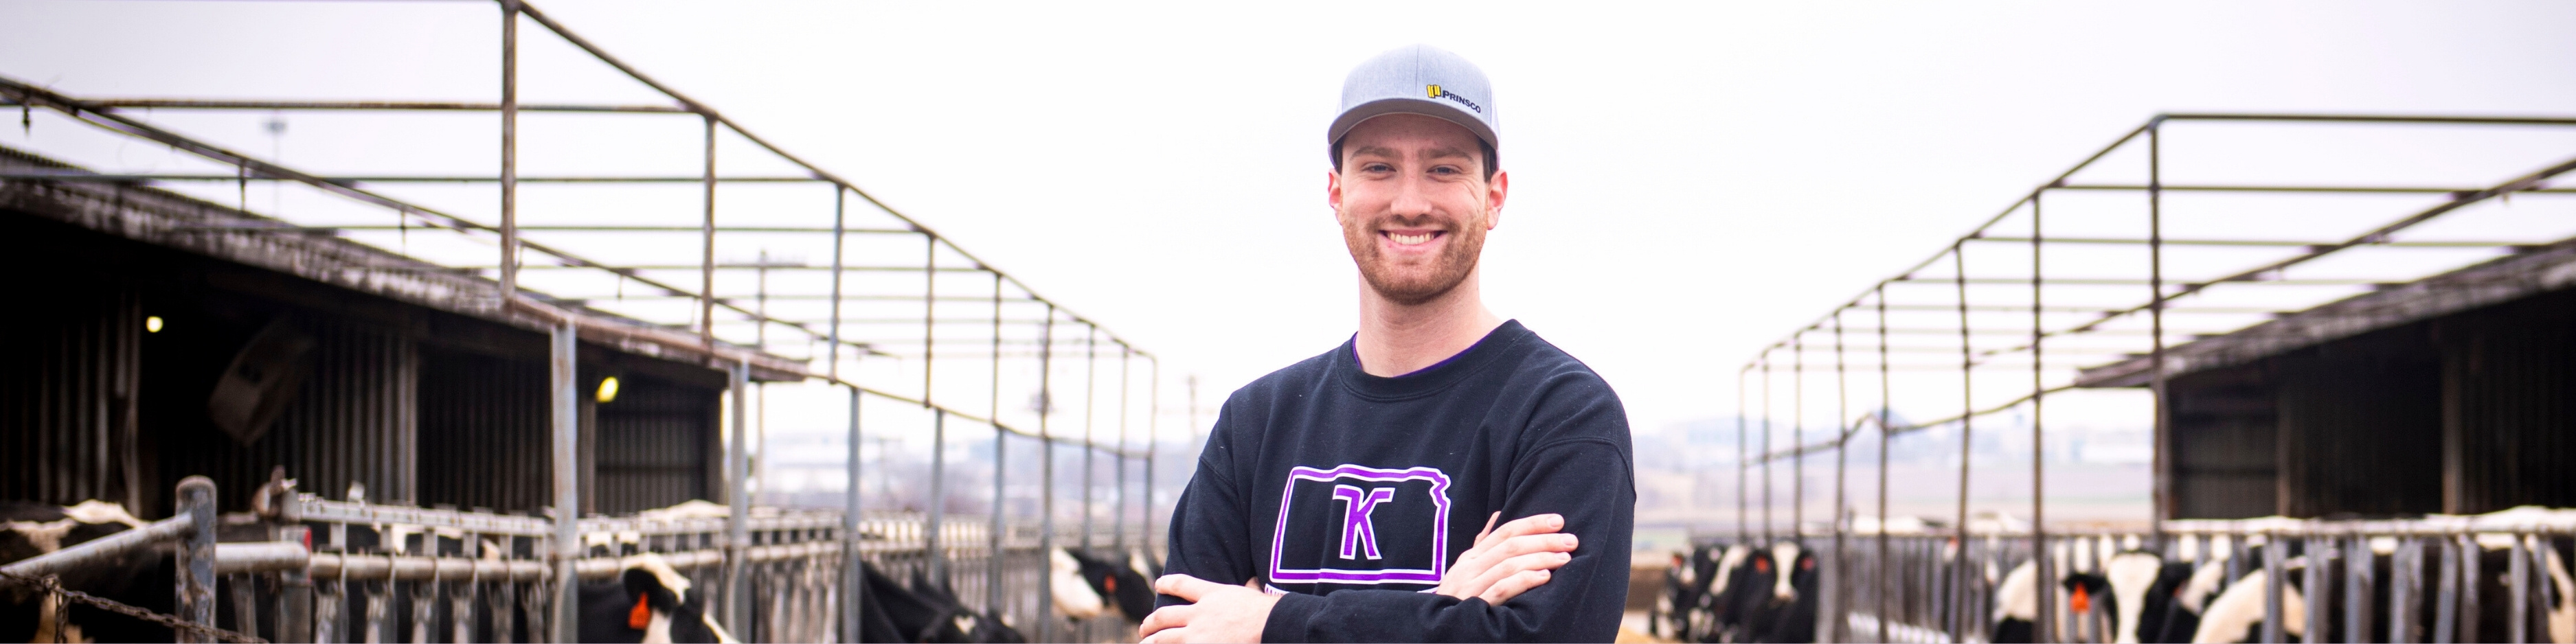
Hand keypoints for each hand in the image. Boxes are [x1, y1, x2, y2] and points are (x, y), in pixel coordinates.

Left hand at [1140, 574, 1280, 642]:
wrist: (1272, 625)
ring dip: (1150, 642)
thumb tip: (1253, 580)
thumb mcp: (1253, 592)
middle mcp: (1199, 613)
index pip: (1182, 584)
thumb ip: (1248, 587)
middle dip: (1150, 623)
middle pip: (1164, 615)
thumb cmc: (1267, 611)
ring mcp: (1197, 634)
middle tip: (1144, 628)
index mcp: (1211, 595)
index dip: (1167, 583)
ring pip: (1163, 638)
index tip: (1158, 584)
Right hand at [1432, 512, 1577, 604]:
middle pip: (1511, 546)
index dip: (1532, 523)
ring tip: (1564, 559)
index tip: (1558, 521)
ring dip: (1541, 559)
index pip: (1504, 531)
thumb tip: (1497, 514)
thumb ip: (1483, 544)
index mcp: (1470, 557)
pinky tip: (1545, 577)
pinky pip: (1502, 589)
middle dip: (1544, 540)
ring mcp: (1471, 587)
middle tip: (1571, 541)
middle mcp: (1469, 568)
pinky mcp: (1477, 606)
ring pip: (1509, 565)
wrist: (1440, 630)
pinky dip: (1525, 580)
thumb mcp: (1466, 569)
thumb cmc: (1459, 599)